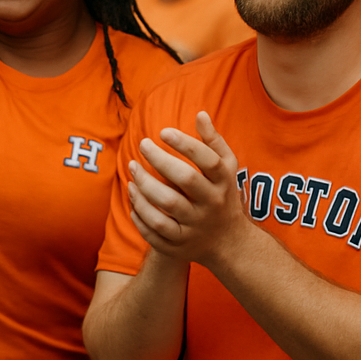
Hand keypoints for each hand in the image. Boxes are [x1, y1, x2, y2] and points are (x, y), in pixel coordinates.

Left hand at [128, 110, 251, 267]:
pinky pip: (156, 230)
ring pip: (167, 206)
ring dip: (145, 187)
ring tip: (132, 171)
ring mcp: (196, 226)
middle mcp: (212, 204)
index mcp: (224, 182)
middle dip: (160, 161)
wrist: (229, 241)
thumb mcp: (226, 167)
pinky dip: (140, 214)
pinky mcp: (180, 245)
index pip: (207, 160)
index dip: (185, 144)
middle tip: (142, 145)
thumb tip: (200, 114)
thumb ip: (213, 141)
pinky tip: (133, 197)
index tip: (163, 132)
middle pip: (186, 180)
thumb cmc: (223, 194)